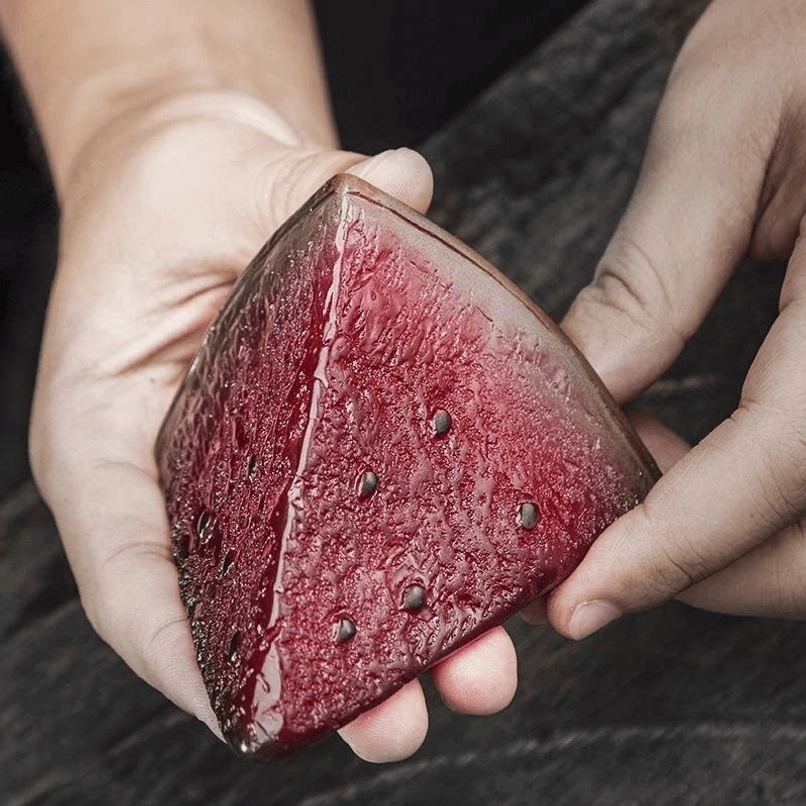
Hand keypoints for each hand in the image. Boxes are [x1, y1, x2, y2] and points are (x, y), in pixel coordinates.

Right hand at [28, 92, 516, 761]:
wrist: (208, 182)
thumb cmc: (176, 191)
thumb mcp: (210, 184)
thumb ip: (296, 191)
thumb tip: (402, 182)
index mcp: (116, 435)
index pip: (132, 570)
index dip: (188, 656)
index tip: (260, 715)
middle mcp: (193, 474)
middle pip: (248, 604)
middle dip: (330, 672)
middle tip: (407, 715)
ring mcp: (266, 470)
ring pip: (321, 578)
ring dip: (398, 632)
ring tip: (479, 664)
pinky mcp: (325, 447)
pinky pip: (371, 514)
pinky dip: (423, 557)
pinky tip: (491, 575)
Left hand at [547, 0, 805, 636]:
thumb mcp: (736, 123)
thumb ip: (657, 270)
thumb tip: (585, 385)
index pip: (776, 469)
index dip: (667, 552)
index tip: (577, 604)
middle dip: (693, 563)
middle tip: (586, 519)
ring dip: (721, 536)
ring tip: (626, 468)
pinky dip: (752, 495)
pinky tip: (689, 450)